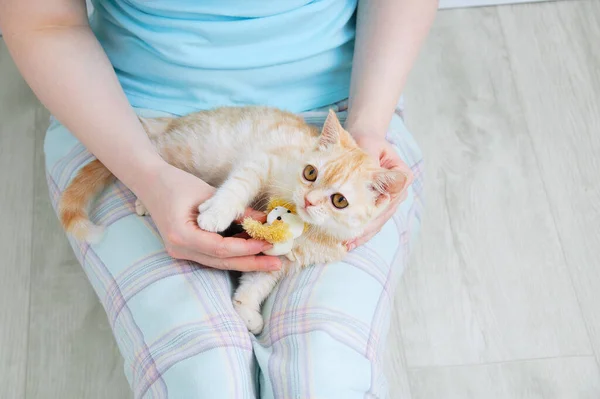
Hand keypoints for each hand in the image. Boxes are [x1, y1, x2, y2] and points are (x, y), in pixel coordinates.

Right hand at [135, 162, 280, 270]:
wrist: (149, 182)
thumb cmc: (176, 183)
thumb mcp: (208, 193)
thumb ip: (235, 210)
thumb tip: (264, 221)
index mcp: (181, 235)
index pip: (220, 249)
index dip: (246, 248)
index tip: (268, 242)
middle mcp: (179, 249)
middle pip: (221, 262)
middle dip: (251, 263)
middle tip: (277, 264)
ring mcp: (181, 251)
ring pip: (218, 262)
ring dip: (244, 261)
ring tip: (270, 261)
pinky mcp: (185, 249)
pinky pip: (212, 256)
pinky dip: (232, 254)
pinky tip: (252, 251)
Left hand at [346, 134, 411, 250]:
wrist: (366, 139)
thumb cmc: (367, 141)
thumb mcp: (368, 146)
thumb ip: (369, 160)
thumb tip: (369, 176)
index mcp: (402, 176)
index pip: (389, 200)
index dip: (375, 214)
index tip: (360, 224)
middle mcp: (399, 192)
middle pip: (383, 215)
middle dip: (365, 230)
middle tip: (349, 242)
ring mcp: (390, 200)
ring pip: (377, 222)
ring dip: (362, 235)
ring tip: (347, 246)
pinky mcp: (379, 205)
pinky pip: (371, 220)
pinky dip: (360, 231)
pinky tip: (348, 242)